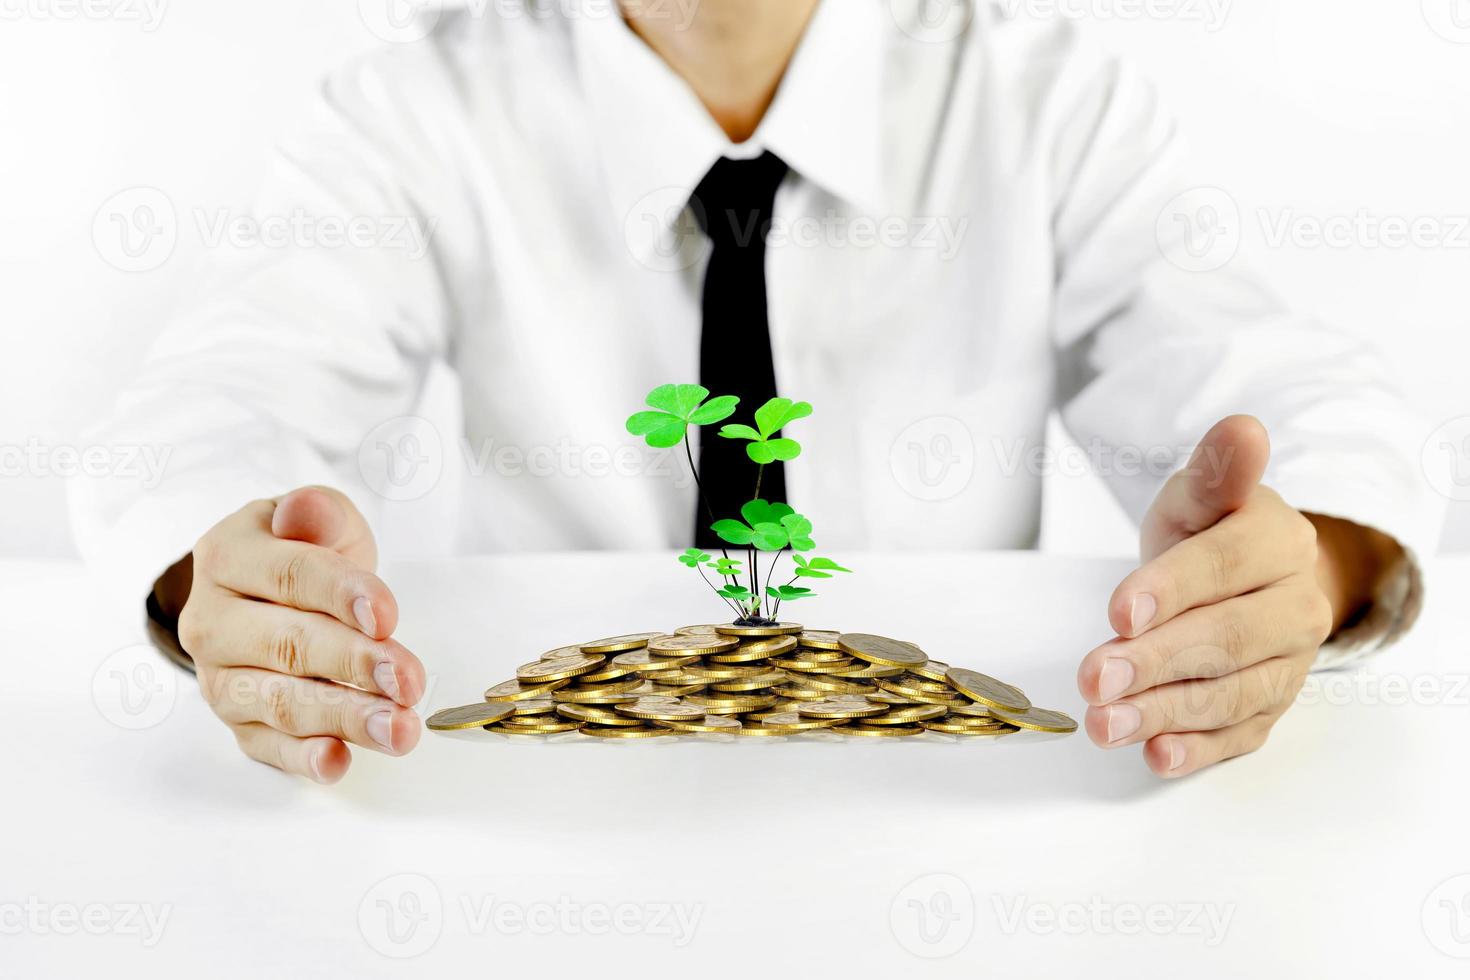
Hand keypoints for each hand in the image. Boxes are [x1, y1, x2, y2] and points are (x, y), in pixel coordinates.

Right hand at [177, 486, 425, 782]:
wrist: (269, 589)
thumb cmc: (303, 550)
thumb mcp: (319, 519)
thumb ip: (317, 514)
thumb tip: (305, 512)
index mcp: (227, 556)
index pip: (288, 576)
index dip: (340, 595)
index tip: (387, 616)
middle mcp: (212, 621)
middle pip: (287, 646)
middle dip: (354, 665)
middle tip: (409, 681)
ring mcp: (220, 677)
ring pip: (281, 702)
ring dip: (345, 719)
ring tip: (400, 729)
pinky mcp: (238, 723)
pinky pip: (267, 748)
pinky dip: (302, 759)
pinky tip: (339, 762)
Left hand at [1077, 416, 1344, 777]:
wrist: (1239, 578)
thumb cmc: (1206, 532)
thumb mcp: (1197, 495)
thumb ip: (1215, 472)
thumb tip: (1243, 429)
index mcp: (1280, 542)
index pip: (1225, 566)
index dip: (1170, 590)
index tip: (1118, 612)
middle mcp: (1296, 606)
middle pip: (1225, 639)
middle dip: (1154, 662)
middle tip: (1094, 680)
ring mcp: (1289, 663)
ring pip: (1229, 694)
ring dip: (1164, 713)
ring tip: (1106, 723)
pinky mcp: (1272, 707)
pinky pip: (1238, 735)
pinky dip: (1197, 750)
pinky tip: (1156, 756)